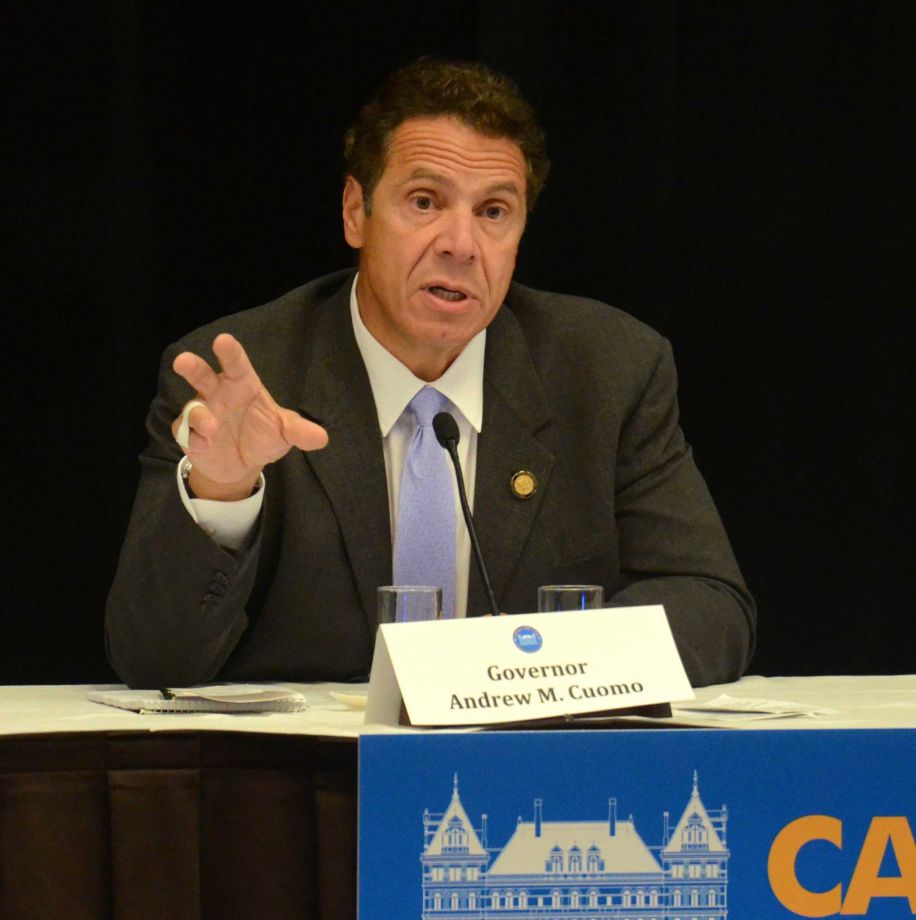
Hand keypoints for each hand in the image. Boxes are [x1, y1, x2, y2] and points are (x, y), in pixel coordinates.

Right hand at [171, 333, 327, 499]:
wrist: (242, 465)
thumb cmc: (262, 436)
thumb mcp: (284, 433)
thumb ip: (300, 431)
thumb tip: (322, 437)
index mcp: (242, 385)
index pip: (236, 365)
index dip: (230, 353)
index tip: (223, 341)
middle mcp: (218, 394)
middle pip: (203, 376)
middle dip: (193, 368)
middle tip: (182, 361)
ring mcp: (203, 413)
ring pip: (193, 407)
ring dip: (200, 416)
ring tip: (212, 428)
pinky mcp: (189, 435)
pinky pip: (185, 433)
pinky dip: (193, 439)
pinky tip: (203, 446)